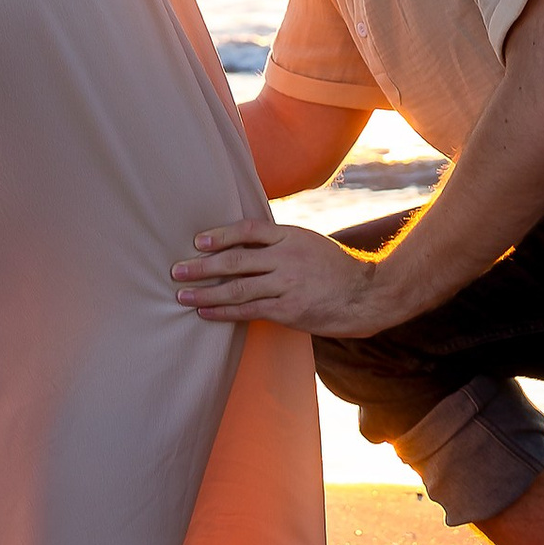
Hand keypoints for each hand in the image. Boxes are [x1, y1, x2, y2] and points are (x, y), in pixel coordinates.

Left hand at [172, 216, 390, 336]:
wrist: (367, 295)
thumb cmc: (335, 268)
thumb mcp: (308, 242)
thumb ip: (279, 242)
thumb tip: (242, 243)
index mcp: (291, 236)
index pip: (248, 231)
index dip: (220, 235)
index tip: (198, 241)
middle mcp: (287, 258)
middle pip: (236, 260)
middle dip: (202, 266)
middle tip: (176, 271)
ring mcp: (288, 285)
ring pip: (238, 288)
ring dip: (206, 293)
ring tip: (182, 296)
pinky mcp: (290, 310)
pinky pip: (250, 311)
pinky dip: (225, 312)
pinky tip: (207, 313)